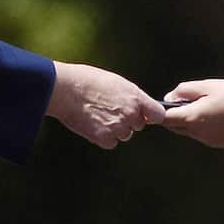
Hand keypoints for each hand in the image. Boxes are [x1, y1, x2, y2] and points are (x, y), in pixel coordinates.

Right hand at [47, 62, 166, 149]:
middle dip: (128, 120)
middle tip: (109, 109)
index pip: (158, 114)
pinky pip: (110, 143)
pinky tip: (92, 124)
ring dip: (114, 129)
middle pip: (138, 125)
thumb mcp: (116, 83)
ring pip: (124, 135)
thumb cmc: (88, 81)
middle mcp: (130, 114)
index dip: (151, 116)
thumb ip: (132, 97)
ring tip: (97, 114)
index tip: (145, 115)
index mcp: (136, 97)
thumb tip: (142, 108)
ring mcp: (118, 127)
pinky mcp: (104, 138)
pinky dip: (103, 137)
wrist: (65, 89)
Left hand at [160, 79, 223, 147]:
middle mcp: (198, 133)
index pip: (165, 119)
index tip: (158, 106)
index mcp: (193, 118)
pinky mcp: (219, 143)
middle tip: (183, 101)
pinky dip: (202, 126)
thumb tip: (169, 99)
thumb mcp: (206, 86)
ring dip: (189, 121)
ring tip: (204, 105)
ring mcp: (209, 140)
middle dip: (175, 116)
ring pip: (189, 132)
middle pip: (176, 127)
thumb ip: (183, 91)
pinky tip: (216, 115)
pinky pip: (202, 135)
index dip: (159, 112)